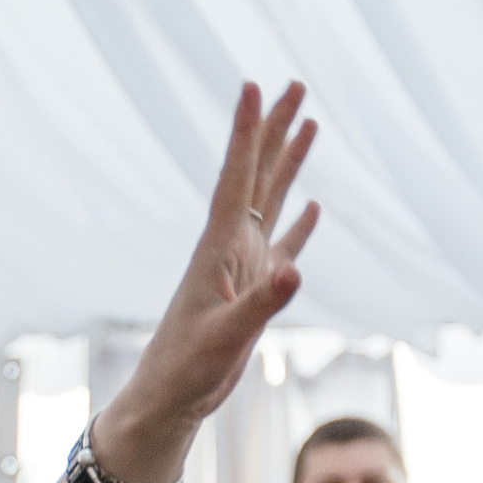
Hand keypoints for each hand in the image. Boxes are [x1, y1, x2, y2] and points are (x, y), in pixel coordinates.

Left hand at [98, 84, 320, 482]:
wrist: (170, 398)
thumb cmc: (186, 370)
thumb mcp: (225, 338)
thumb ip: (261, 305)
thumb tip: (294, 272)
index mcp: (218, 248)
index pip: (235, 178)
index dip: (244, 132)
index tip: (252, 86)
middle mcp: (230, 247)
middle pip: (257, 174)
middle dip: (275, 129)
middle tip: (296, 84)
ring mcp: (243, 266)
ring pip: (271, 201)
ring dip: (289, 162)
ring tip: (309, 123)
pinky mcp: (254, 291)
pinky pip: (283, 247)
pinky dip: (299, 225)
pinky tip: (312, 206)